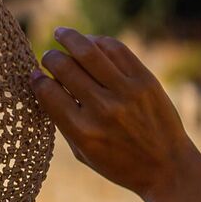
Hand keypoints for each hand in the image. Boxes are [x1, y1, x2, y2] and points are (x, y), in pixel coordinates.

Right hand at [27, 28, 199, 199]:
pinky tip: (90, 42)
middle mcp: (103, 109)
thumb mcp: (82, 152)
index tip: (33, 75)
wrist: (167, 167)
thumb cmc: (118, 163)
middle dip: (50, 57)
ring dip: (69, 38)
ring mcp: (126, 93)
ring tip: (61, 34)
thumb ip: (63, 120)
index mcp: (82, 131)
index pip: (47, 92)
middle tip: (48, 56)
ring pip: (89, 51)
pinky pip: (117, 50)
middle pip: (65, 67)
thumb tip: (45, 84)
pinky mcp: (145, 81)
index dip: (36, 79)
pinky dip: (99, 41)